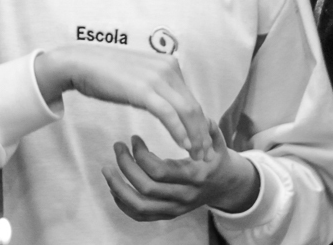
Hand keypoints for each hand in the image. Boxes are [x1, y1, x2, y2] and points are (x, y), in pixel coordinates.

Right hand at [35, 45, 211, 159]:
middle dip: (203, 133)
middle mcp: (168, 68)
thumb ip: (156, 86)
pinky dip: (179, 131)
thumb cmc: (106, 73)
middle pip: (194, 107)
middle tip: (207, 155)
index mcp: (169, 64)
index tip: (204, 143)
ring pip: (186, 112)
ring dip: (195, 136)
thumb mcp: (139, 76)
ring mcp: (157, 77)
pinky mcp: (144, 89)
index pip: (192, 99)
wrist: (80, 63)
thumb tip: (166, 103)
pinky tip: (185, 146)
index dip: (201, 123)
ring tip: (198, 156)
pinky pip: (169, 114)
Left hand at [102, 122, 258, 220]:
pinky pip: (140, 215)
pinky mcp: (167, 215)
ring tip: (106, 168)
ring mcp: (175, 209)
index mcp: (194, 176)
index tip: (134, 138)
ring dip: (118, 188)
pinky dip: (123, 203)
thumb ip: (208, 128)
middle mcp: (184, 196)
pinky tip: (114, 185)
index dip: (141, 155)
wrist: (225, 185)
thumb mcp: (218, 141)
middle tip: (117, 146)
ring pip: (140, 206)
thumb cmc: (216, 158)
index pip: (160, 171)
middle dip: (126, 166)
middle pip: (146, 188)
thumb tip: (199, 117)